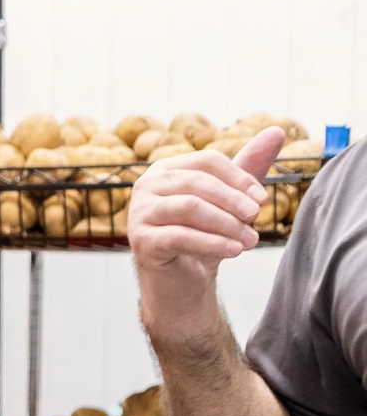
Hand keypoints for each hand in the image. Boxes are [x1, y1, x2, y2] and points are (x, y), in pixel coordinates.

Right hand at [128, 126, 286, 334]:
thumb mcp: (227, 202)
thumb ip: (248, 167)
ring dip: (225, 223)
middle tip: (257, 217)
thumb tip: (277, 131)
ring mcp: (139, 213)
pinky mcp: (140, 241)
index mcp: (165, 170)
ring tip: (249, 240)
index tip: (261, 199)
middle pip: (196, 182)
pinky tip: (234, 251)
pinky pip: (180, 236)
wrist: (181, 284)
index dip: (237, 178)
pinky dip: (211, 243)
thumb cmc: (202, 239)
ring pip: (189, 207)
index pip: (206, 162)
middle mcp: (146, 186)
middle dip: (232, 200)